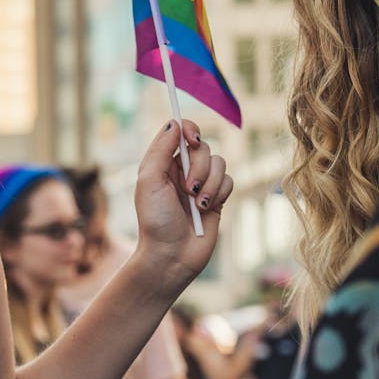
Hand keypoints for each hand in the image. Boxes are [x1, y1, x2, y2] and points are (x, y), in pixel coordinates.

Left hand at [133, 119, 232, 289]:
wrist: (172, 256)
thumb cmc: (155, 220)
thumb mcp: (149, 182)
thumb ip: (160, 150)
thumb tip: (175, 122)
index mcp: (163, 163)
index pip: (180, 132)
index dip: (189, 130)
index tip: (192, 140)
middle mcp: (182, 170)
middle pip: (203, 147)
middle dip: (199, 167)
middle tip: (188, 189)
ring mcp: (201, 183)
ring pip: (219, 163)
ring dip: (209, 183)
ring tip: (197, 204)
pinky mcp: (217, 198)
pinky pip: (229, 181)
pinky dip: (219, 193)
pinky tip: (207, 209)